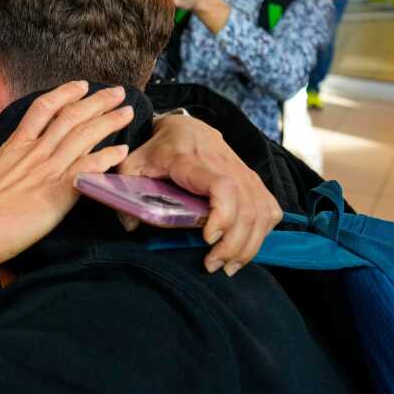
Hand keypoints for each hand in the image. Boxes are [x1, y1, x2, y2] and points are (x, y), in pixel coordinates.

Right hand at [0, 81, 133, 264]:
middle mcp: (34, 152)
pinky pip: (88, 170)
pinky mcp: (57, 193)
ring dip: (109, 122)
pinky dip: (106, 158)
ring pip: (84, 137)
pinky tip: (122, 151)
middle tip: (117, 92)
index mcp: (14, 145)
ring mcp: (47, 170)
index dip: (65, 94)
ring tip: (128, 112)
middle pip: (71, 117)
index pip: (43, 108)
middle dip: (97, 102)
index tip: (82, 86)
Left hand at [119, 114, 282, 275]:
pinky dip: (262, 233)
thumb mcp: (133, 164)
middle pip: (245, 207)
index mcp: (192, 161)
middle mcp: (224, 165)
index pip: (221, 185)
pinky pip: (269, 209)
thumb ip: (124, 192)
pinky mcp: (252, 181)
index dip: (222, 213)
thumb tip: (130, 226)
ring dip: (248, 245)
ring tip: (227, 266)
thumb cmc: (157, 148)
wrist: (185, 127)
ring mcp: (243, 173)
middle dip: (233, 244)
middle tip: (212, 265)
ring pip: (261, 212)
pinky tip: (244, 249)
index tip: (208, 237)